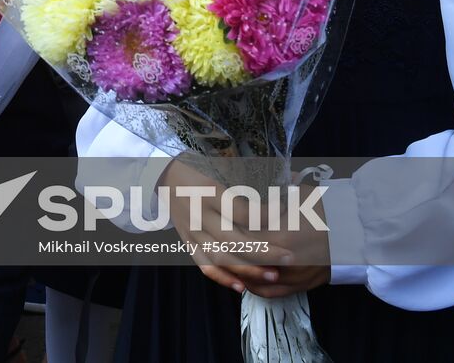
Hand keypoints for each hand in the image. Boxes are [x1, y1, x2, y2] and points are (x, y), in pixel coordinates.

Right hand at [161, 159, 330, 297]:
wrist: (163, 174)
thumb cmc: (197, 167)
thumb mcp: (219, 168)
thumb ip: (244, 184)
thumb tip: (280, 194)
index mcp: (209, 192)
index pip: (241, 212)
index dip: (266, 217)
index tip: (285, 217)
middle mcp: (199, 214)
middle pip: (234, 240)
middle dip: (265, 253)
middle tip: (290, 258)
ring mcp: (192, 231)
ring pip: (221, 257)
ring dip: (249, 270)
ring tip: (274, 275)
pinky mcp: (187, 242)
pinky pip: (204, 265)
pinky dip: (223, 278)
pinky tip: (242, 287)